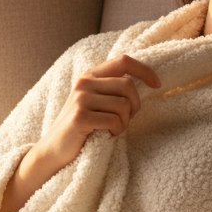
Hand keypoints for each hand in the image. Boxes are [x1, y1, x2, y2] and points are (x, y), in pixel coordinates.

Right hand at [34, 54, 161, 171]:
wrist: (54, 150)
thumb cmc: (82, 128)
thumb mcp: (96, 101)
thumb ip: (112, 89)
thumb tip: (145, 83)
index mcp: (90, 75)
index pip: (124, 61)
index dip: (144, 70)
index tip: (157, 85)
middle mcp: (84, 82)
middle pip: (128, 85)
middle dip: (134, 106)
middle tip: (126, 119)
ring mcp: (81, 99)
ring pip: (123, 105)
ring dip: (125, 122)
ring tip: (113, 129)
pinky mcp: (81, 117)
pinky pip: (114, 120)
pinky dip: (116, 131)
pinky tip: (107, 135)